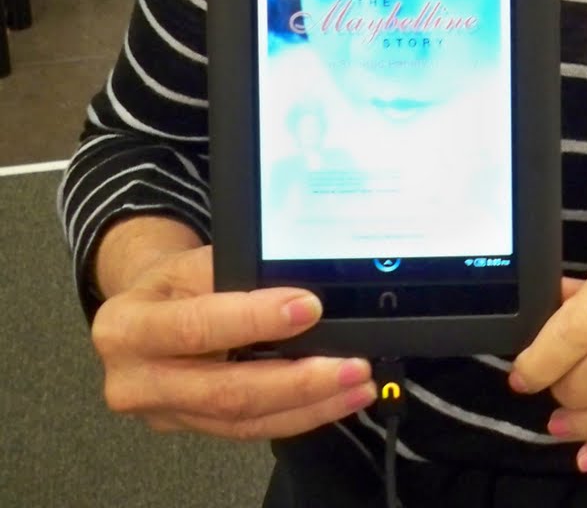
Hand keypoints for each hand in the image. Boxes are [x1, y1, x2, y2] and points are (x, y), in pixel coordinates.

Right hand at [91, 245, 376, 439]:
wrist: (139, 311)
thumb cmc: (170, 282)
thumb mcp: (189, 261)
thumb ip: (233, 272)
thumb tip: (299, 283)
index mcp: (128, 327)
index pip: (196, 327)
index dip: (254, 320)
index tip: (308, 308)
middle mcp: (135, 381)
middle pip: (224, 391)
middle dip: (296, 381)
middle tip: (349, 366)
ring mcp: (162, 414)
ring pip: (242, 420)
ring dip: (307, 406)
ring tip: (355, 386)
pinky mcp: (190, 428)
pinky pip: (247, 430)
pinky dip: (295, 416)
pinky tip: (330, 402)